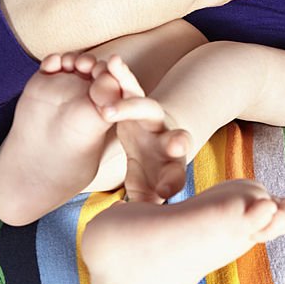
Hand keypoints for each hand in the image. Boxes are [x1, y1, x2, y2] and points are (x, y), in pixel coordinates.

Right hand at [96, 56, 190, 203]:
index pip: (175, 175)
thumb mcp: (147, 187)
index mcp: (170, 165)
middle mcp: (166, 138)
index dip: (172, 183)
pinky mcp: (137, 98)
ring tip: (108, 109)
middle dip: (177, 142)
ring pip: (147, 109)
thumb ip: (145, 201)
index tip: (167, 193)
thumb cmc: (150, 169)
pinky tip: (111, 62)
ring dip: (132, 108)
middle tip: (175, 145)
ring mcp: (153, 117)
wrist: (154, 136)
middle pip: (175, 139)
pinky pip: (130, 85)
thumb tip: (144, 220)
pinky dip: (122, 75)